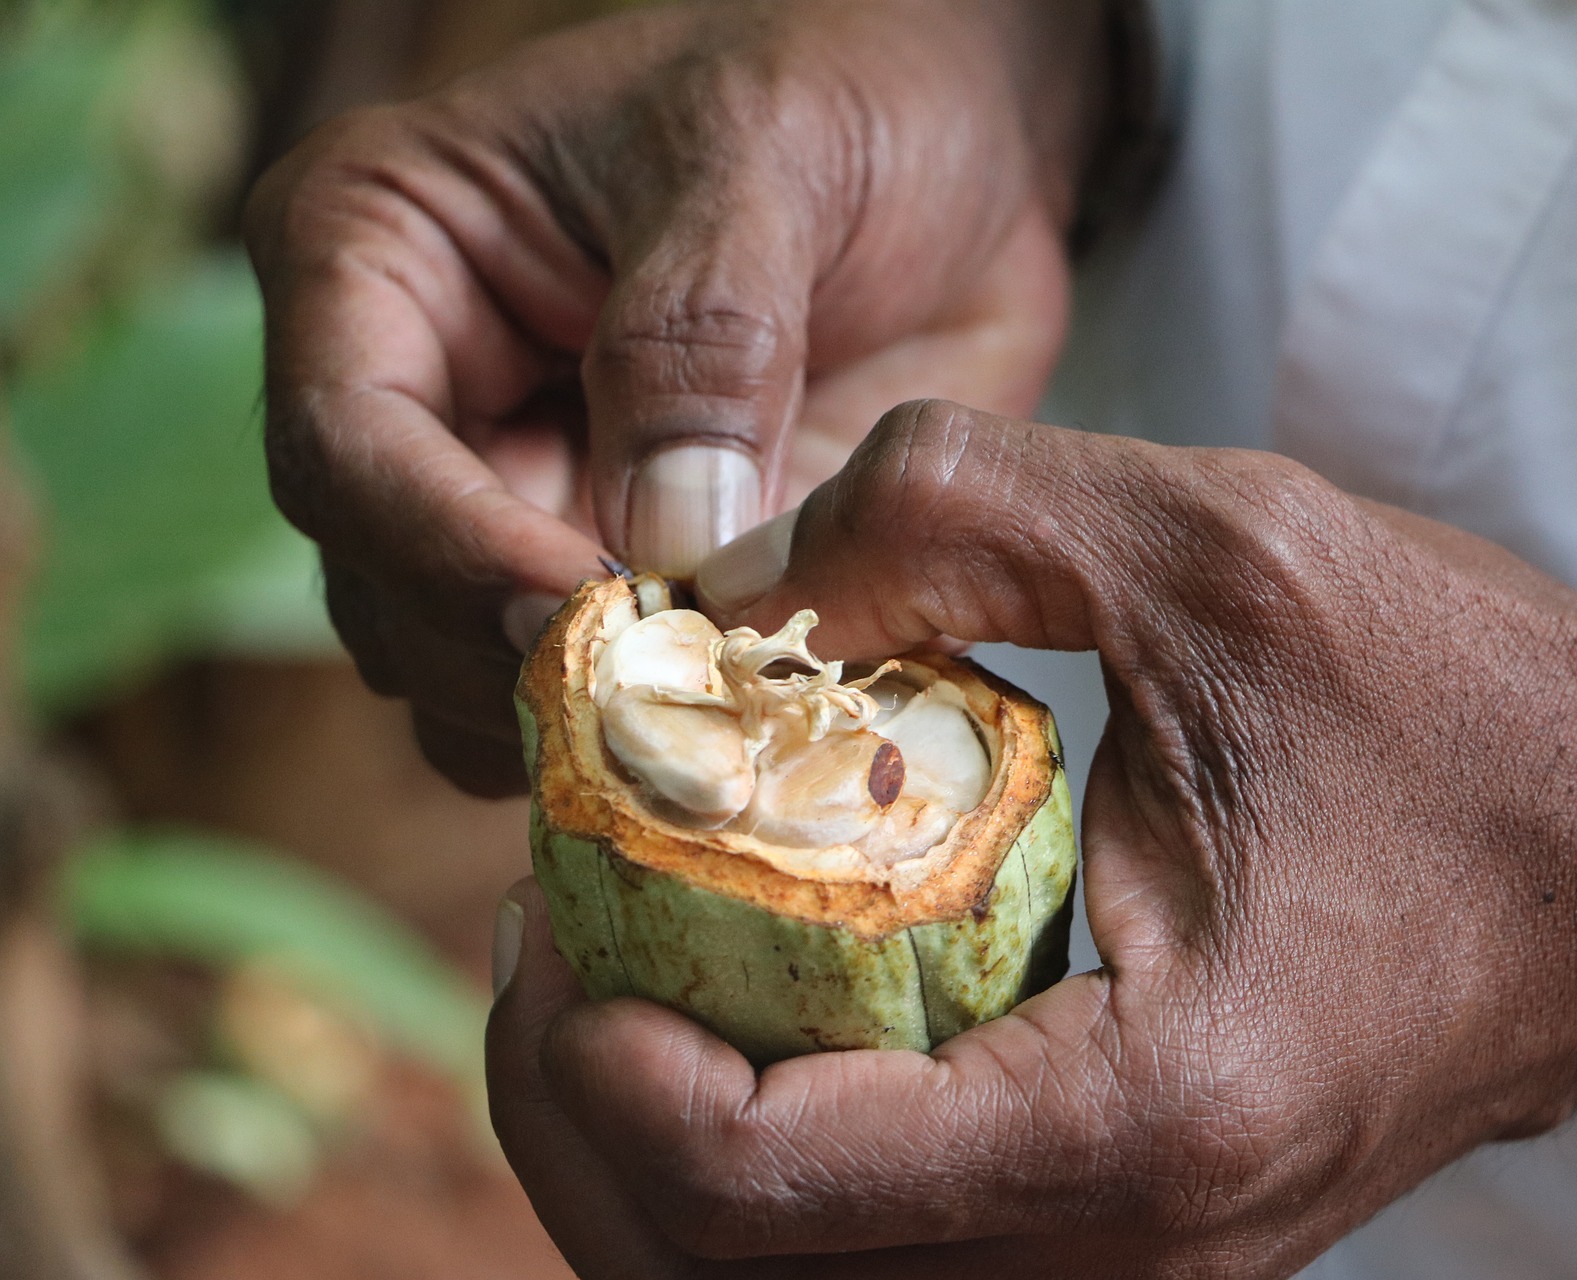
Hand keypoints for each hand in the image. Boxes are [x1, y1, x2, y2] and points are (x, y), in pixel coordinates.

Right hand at [244, 1, 1109, 793]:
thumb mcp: (767, 155)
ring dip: (585, 728)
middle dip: (524, 664)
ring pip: (472, 679)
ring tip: (723, 729)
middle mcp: (423, 400)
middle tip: (676, 709)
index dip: (453, 553)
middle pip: (392, 593)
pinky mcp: (620, 579)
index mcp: (383, 254)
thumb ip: (704, 336)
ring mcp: (516, 505)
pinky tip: (760, 725)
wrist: (956, 144)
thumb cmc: (838, 90)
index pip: (349, 446)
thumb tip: (666, 540)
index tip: (592, 613)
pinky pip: (596, 707)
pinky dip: (663, 742)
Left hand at [489, 401, 1576, 1276]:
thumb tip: (712, 577)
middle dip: (582, 1104)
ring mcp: (1130, 1265)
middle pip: (725, 1273)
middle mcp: (1127, 1250)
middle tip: (545, 917)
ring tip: (612, 950)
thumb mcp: (1214, 549)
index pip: (763, 1184)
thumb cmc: (1471, 716)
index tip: (556, 882)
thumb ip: (947, 511)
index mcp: (1142, 1117)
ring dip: (654, 1140)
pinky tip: (753, 994)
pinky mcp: (1130, 1232)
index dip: (597, 1048)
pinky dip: (767, 1146)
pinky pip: (881, 1244)